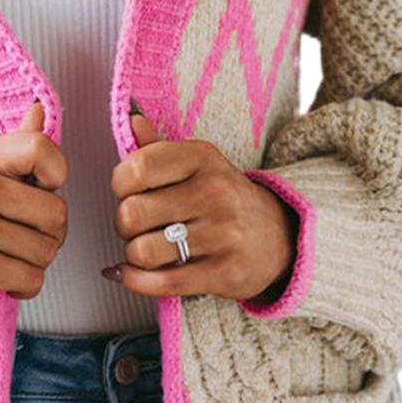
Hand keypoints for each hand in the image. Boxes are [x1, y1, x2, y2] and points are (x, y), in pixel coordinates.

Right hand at [0, 99, 68, 316]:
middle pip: (57, 212)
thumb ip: (20, 145)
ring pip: (47, 249)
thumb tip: (39, 108)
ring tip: (6, 255)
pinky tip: (1, 277)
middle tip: (19, 236)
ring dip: (35, 262)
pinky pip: (32, 278)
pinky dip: (24, 286)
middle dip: (49, 233)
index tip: (40, 189)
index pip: (41, 147)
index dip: (56, 174)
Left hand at [101, 106, 297, 303]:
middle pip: (132, 214)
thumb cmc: (224, 199)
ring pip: (142, 251)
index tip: (130, 192)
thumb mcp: (197, 165)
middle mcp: (214, 192)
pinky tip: (132, 274)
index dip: (120, 186)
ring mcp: (223, 234)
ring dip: (135, 256)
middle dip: (125, 225)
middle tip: (140, 226)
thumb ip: (157, 147)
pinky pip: (162, 283)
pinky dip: (136, 281)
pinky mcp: (226, 273)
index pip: (136, 168)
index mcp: (202, 158)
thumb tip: (131, 120)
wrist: (281, 236)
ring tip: (148, 249)